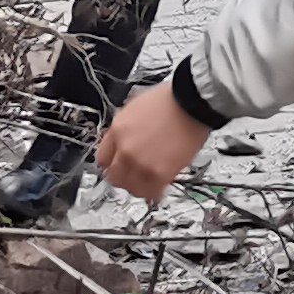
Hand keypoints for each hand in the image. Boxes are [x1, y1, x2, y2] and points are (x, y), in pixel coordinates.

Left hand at [98, 81, 211, 202]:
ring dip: (138, 187)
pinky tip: (158, 189)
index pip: (102, 159)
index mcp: (117, 131)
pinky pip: (151, 192)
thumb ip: (124, 130)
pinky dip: (154, 193)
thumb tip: (122, 142)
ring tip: (147, 184)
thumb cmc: (169, 101)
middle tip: (132, 178)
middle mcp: (126, 150)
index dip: (111, 164)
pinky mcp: (161, 173)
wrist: (191, 102)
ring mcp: (142, 163)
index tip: (117, 166)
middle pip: (114, 177)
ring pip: (131, 188)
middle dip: (122, 178)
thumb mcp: (134, 108)